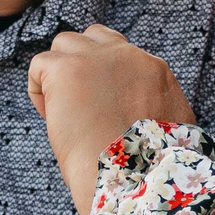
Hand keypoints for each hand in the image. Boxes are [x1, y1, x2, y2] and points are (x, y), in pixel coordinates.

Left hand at [27, 25, 195, 214]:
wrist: (133, 176)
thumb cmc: (151, 168)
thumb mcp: (175, 130)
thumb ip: (162, 112)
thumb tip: (150, 119)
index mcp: (154, 69)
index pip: (123, 56)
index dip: (107, 80)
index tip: (104, 107)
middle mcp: (126, 55)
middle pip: (95, 38)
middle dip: (83, 62)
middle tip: (79, 100)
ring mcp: (93, 58)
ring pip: (65, 44)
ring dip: (59, 72)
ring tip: (61, 109)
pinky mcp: (64, 69)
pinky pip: (40, 64)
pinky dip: (38, 89)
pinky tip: (49, 115)